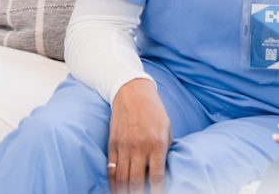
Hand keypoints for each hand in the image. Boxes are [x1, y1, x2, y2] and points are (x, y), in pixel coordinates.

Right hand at [108, 78, 171, 193]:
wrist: (133, 94)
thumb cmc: (154, 112)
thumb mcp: (167, 128)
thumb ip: (165, 149)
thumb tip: (163, 169)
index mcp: (157, 143)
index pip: (156, 175)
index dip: (157, 190)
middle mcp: (139, 147)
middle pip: (136, 181)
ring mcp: (124, 147)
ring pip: (122, 179)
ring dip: (125, 191)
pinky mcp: (112, 146)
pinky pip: (111, 170)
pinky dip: (113, 183)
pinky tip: (117, 189)